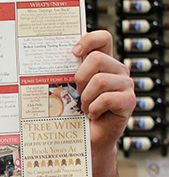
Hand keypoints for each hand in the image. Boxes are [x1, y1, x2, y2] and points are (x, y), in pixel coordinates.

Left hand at [72, 30, 135, 150]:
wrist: (89, 137)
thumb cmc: (78, 112)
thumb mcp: (71, 88)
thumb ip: (68, 72)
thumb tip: (46, 59)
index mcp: (104, 63)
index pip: (103, 38)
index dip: (89, 39)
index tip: (74, 52)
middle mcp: (117, 70)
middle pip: (97, 59)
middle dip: (80, 78)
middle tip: (79, 93)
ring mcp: (126, 85)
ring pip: (100, 80)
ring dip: (86, 98)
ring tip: (86, 107)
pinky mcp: (129, 101)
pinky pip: (106, 99)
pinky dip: (94, 109)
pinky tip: (93, 115)